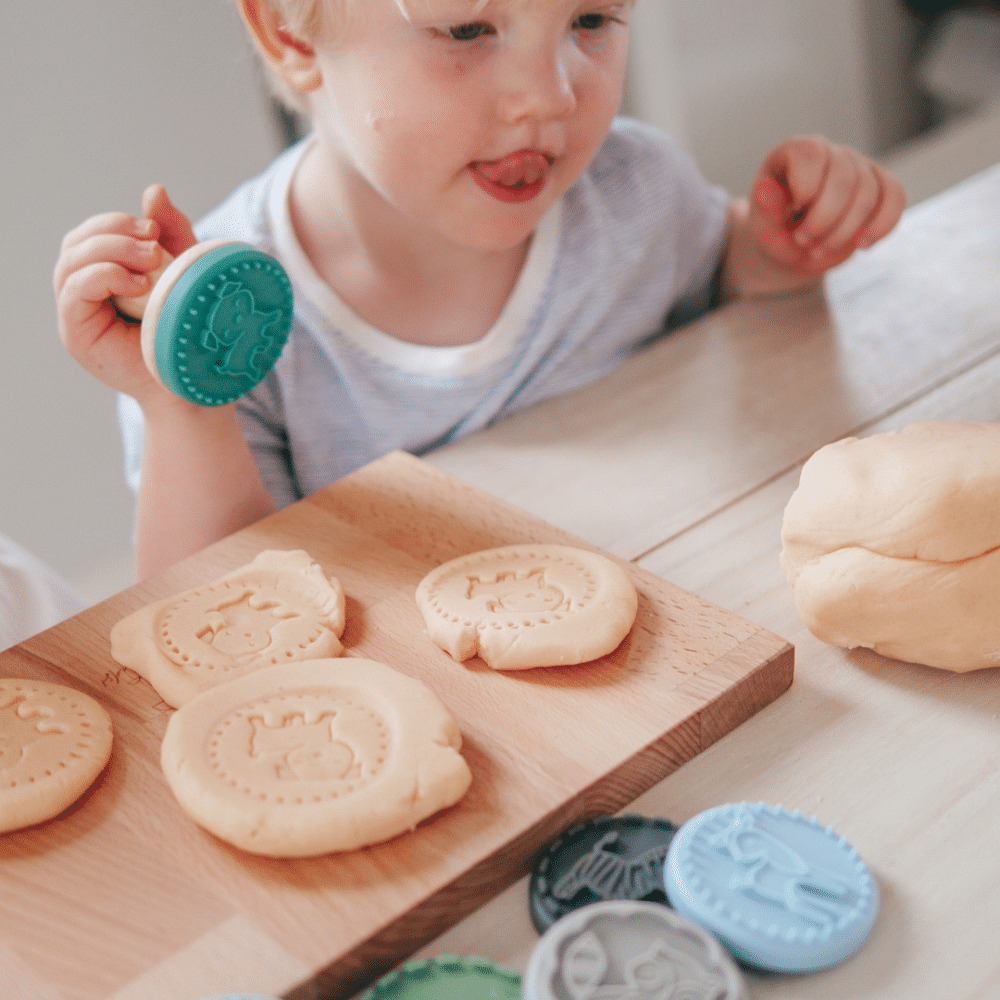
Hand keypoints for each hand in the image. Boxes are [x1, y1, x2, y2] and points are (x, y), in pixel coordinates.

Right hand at [54, 184, 197, 405]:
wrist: (193, 380)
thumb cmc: (189, 328)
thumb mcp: (185, 269)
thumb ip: (171, 231)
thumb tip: (153, 189)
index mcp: (103, 273)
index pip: (92, 232)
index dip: (118, 222)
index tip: (155, 228)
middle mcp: (83, 291)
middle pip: (77, 241)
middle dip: (114, 231)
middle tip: (153, 242)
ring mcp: (75, 312)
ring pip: (73, 260)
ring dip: (112, 251)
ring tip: (151, 265)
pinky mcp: (75, 332)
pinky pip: (75, 289)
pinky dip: (104, 275)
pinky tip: (138, 284)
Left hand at [747, 135, 905, 275]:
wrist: (796, 246)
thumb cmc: (777, 230)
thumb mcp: (763, 225)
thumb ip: (765, 208)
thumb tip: (763, 190)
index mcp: (794, 152)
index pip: (810, 152)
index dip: (806, 185)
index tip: (795, 211)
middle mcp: (830, 152)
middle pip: (844, 176)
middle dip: (824, 219)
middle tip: (803, 241)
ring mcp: (859, 166)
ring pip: (869, 192)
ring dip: (845, 231)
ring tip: (820, 250)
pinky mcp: (881, 185)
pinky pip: (895, 197)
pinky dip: (881, 225)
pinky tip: (862, 245)